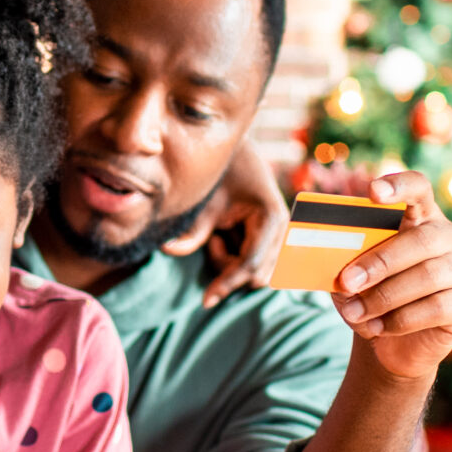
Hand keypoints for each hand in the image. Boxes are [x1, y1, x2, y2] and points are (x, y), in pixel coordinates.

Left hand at [159, 140, 290, 307]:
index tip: (205, 301)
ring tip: (217, 234)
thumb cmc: (222, 172)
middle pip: (257, 275)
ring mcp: (280, 236)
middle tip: (211, 240)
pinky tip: (225, 235)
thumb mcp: (205, 202)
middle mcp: (283, 230)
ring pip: (257, 274)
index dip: (227, 284)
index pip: (251, 265)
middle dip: (229, 269)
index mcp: (272, 218)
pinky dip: (234, 257)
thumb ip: (191, 230)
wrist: (236, 151)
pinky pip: (254, 264)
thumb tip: (167, 249)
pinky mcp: (272, 240)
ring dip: (231, 263)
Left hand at [330, 170, 451, 379]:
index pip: (418, 188)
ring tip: (355, 313)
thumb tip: (338, 272)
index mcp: (419, 216)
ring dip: (384, 297)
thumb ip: (347, 266)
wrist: (393, 343)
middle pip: (422, 239)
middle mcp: (447, 236)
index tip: (373, 191)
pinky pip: (434, 308)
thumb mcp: (353, 279)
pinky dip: (400, 320)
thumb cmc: (371, 297)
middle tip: (346, 282)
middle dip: (380, 261)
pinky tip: (378, 328)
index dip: (399, 186)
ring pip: (427, 276)